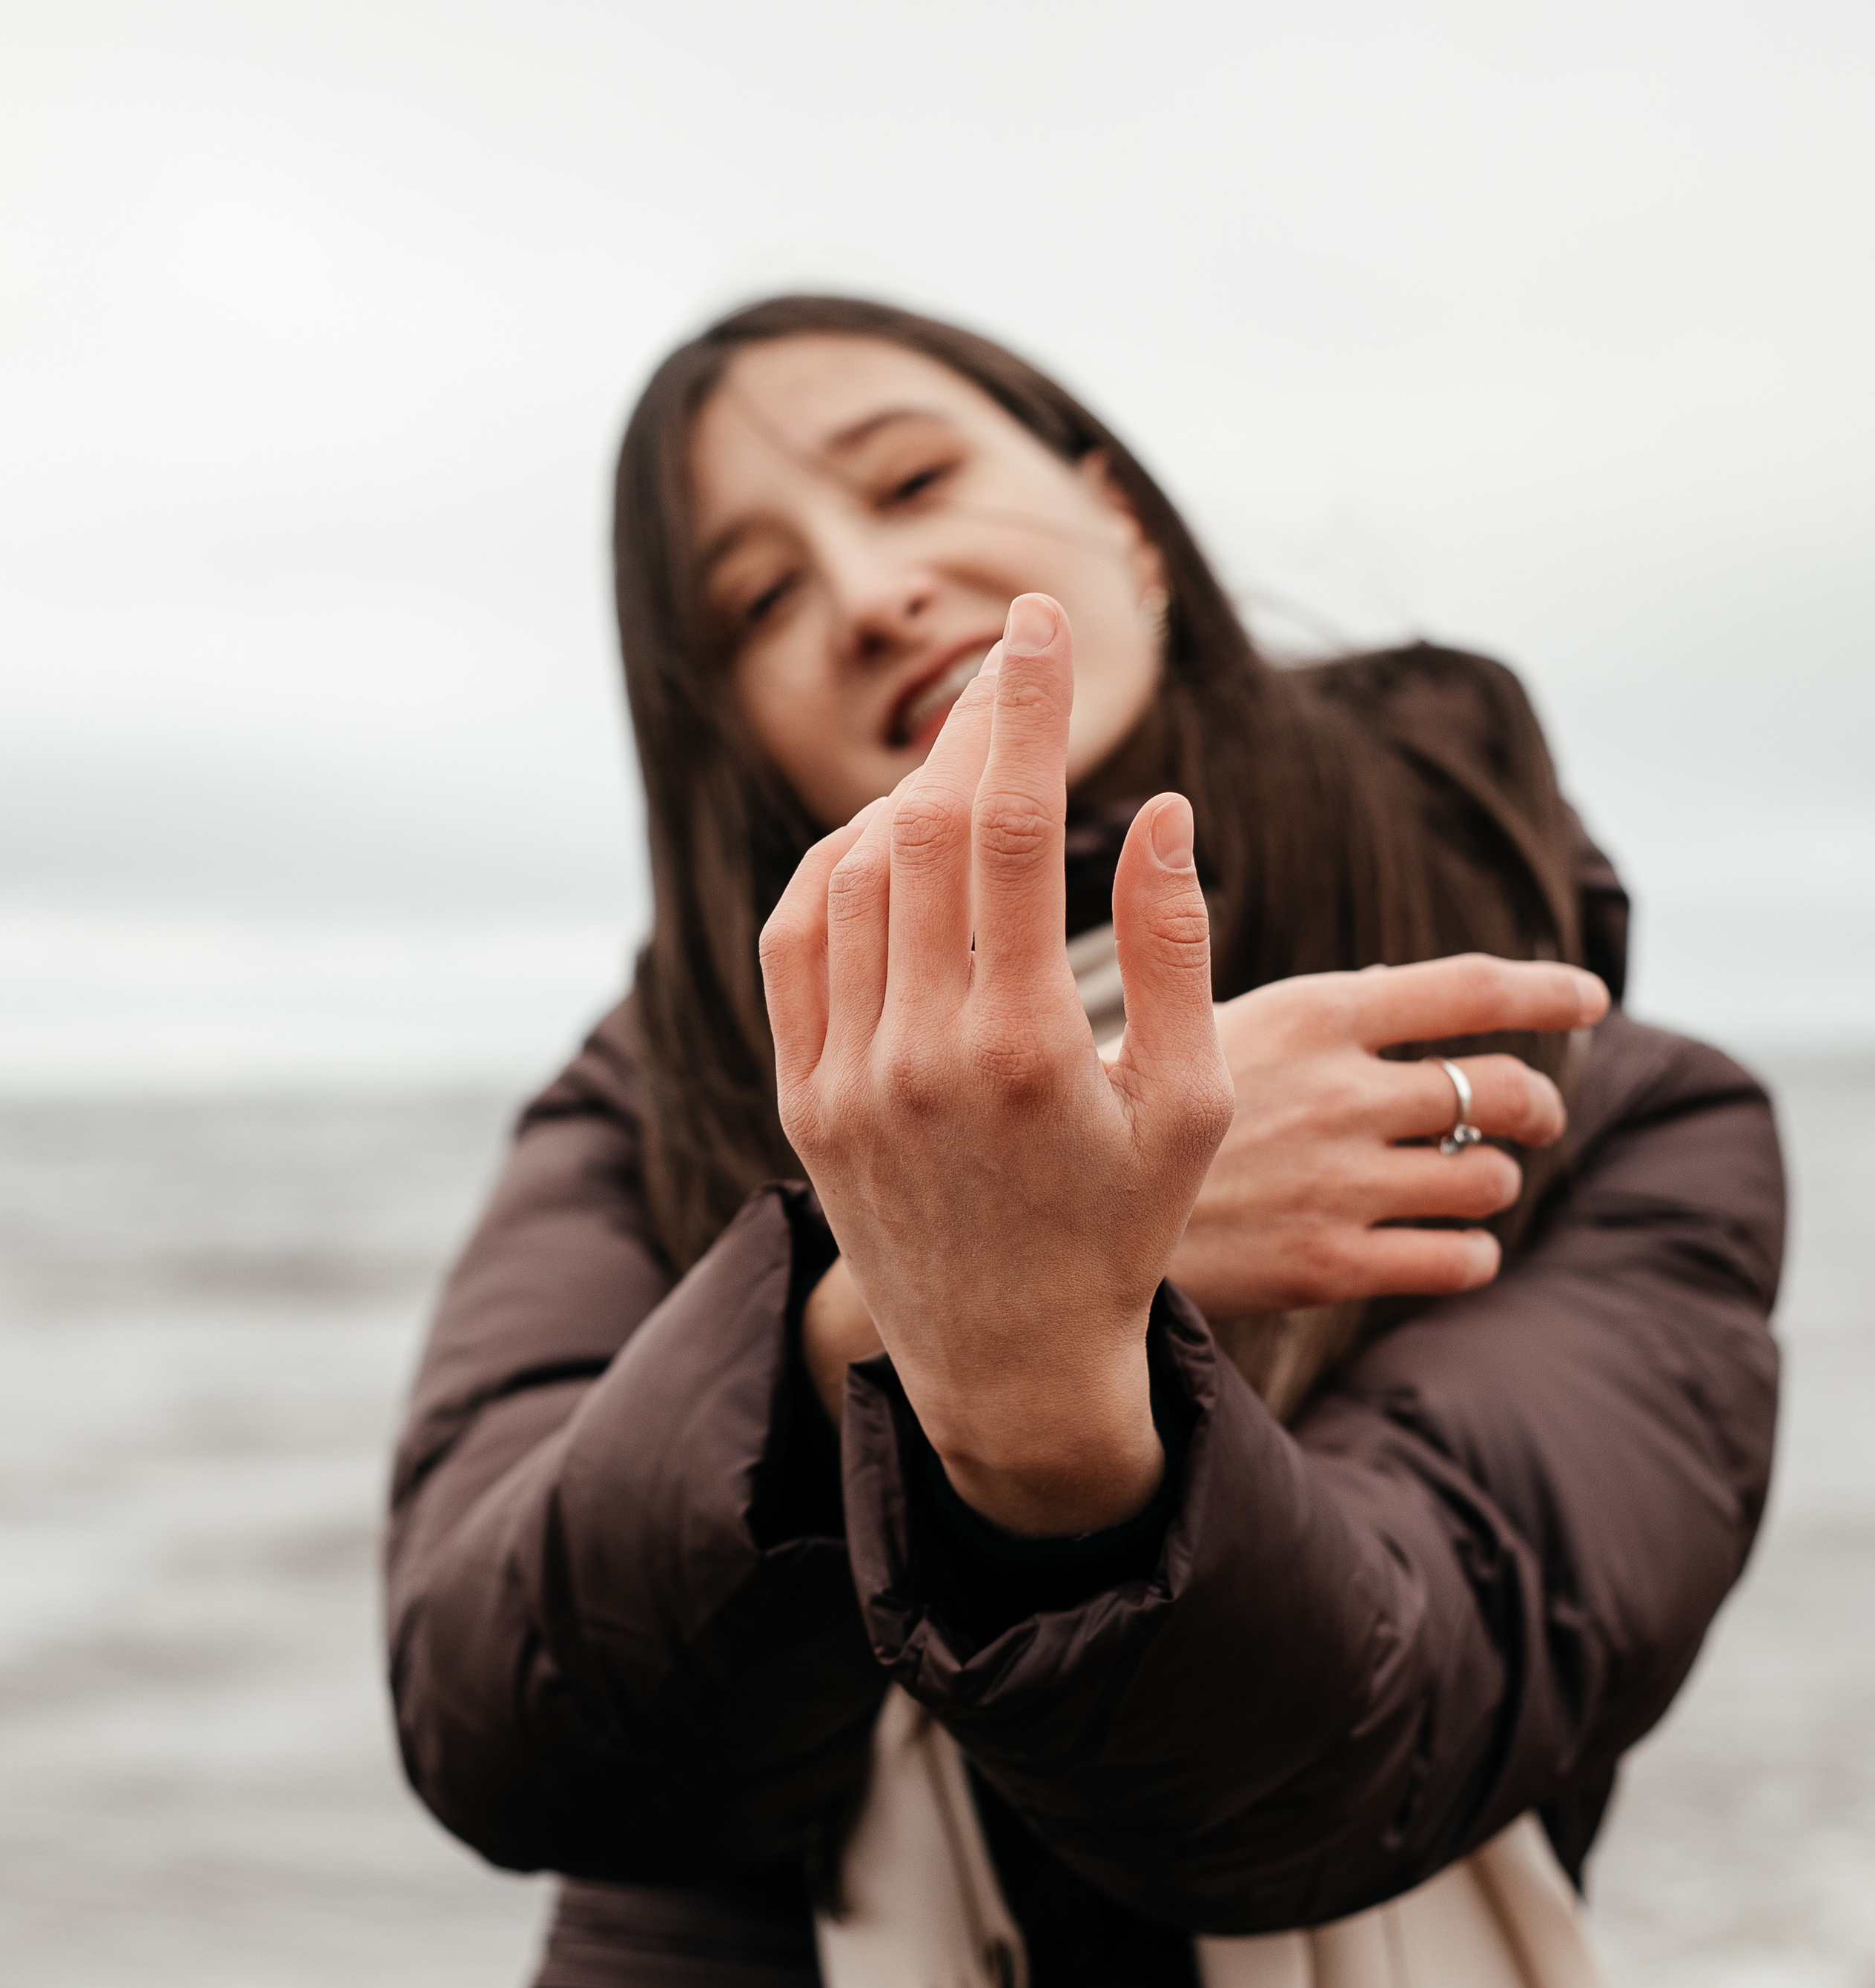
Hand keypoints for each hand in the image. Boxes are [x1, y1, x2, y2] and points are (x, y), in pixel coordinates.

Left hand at [762, 594, 1233, 1535]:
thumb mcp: (1193, 1104)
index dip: (1026, 707)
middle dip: (973, 724)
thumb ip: (1181, 952)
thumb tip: (1163, 811)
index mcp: (1022, 1050)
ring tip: (971, 768)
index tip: (1040, 624)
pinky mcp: (799, 1098)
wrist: (1007, 1363)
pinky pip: (795, 940)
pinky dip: (836, 866)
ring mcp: (842, 1078)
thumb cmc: (1124, 1229)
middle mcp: (915, 1056)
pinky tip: (888, 840)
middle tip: (1011, 663)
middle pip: (929, 828)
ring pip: (853, 873)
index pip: (1014, 826)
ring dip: (911, 796)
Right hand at [1167, 955, 1610, 1320]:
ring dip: (1496, 1180)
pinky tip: (1453, 1250)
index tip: (1591, 995)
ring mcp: (1341, 1182)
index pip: (1471, 988)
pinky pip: (1458, 1260)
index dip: (1548, 989)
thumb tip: (1403, 986)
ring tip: (1472, 1185)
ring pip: (1490, 1178)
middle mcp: (1341, 1093)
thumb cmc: (1126, 1112)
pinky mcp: (1330, 1265)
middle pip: (1502, 1087)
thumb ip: (1314, 1016)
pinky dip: (1473, 1254)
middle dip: (1537, 1102)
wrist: (1053, 1217)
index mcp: (1312, 1014)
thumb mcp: (1204, 1025)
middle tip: (1535, 1114)